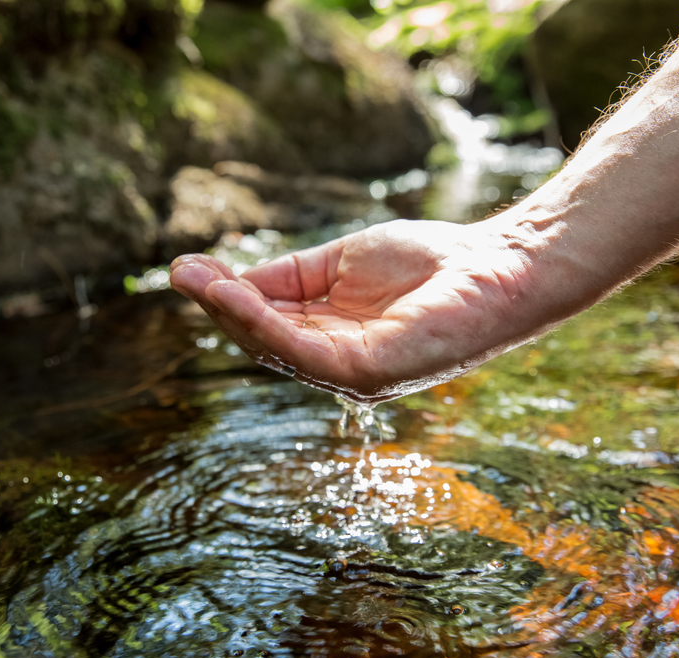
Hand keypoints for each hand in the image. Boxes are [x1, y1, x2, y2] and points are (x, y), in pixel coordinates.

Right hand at [170, 218, 556, 403]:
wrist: (496, 264)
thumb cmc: (432, 261)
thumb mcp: (342, 262)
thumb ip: (291, 275)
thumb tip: (231, 278)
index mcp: (331, 338)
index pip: (269, 323)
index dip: (230, 296)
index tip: (192, 267)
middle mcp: (336, 363)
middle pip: (263, 340)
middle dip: (220, 306)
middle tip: (181, 272)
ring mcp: (351, 374)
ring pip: (275, 350)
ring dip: (232, 315)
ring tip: (198, 281)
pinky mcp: (367, 374)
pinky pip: (302, 352)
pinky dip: (264, 324)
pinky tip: (236, 294)